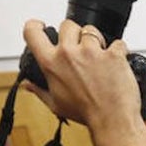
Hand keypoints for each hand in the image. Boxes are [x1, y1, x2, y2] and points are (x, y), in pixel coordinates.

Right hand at [22, 19, 145, 145]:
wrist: (112, 120)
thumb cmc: (86, 114)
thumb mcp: (56, 104)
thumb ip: (39, 90)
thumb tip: (27, 84)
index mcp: (51, 64)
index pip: (32, 33)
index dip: (35, 25)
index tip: (41, 26)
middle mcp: (69, 54)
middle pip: (67, 26)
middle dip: (74, 34)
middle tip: (81, 49)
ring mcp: (92, 52)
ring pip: (91, 31)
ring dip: (96, 41)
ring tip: (100, 58)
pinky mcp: (113, 53)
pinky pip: (117, 42)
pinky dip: (118, 51)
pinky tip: (116, 64)